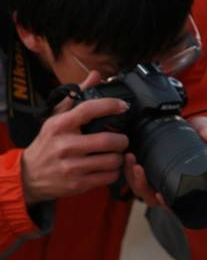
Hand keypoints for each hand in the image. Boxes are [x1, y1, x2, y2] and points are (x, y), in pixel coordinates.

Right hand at [21, 70, 130, 204]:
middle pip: (107, 140)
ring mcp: (72, 166)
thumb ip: (77, 97)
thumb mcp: (56, 118)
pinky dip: (114, 171)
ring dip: (119, 157)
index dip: (110, 105)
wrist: (30, 174)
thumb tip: (96, 76)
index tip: (123, 106)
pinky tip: (109, 167)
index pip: (88, 110)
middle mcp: (65, 145)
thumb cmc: (48, 143)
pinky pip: (109, 177)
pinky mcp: (79, 183)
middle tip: (122, 139)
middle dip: (122, 139)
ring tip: (116, 154)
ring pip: (112, 161)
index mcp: (60, 125)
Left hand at [122, 115, 206, 208]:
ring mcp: (155, 179)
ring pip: (138, 188)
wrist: (189, 128)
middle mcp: (168, 186)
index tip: (160, 195)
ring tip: (131, 157)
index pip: (173, 202)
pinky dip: (128, 168)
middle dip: (141, 185)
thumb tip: (206, 136)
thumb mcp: (205, 132)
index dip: (165, 202)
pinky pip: (132, 176)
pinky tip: (128, 155)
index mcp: (184, 185)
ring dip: (132, 176)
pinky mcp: (145, 169)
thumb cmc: (199, 136)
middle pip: (150, 197)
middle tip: (138, 167)